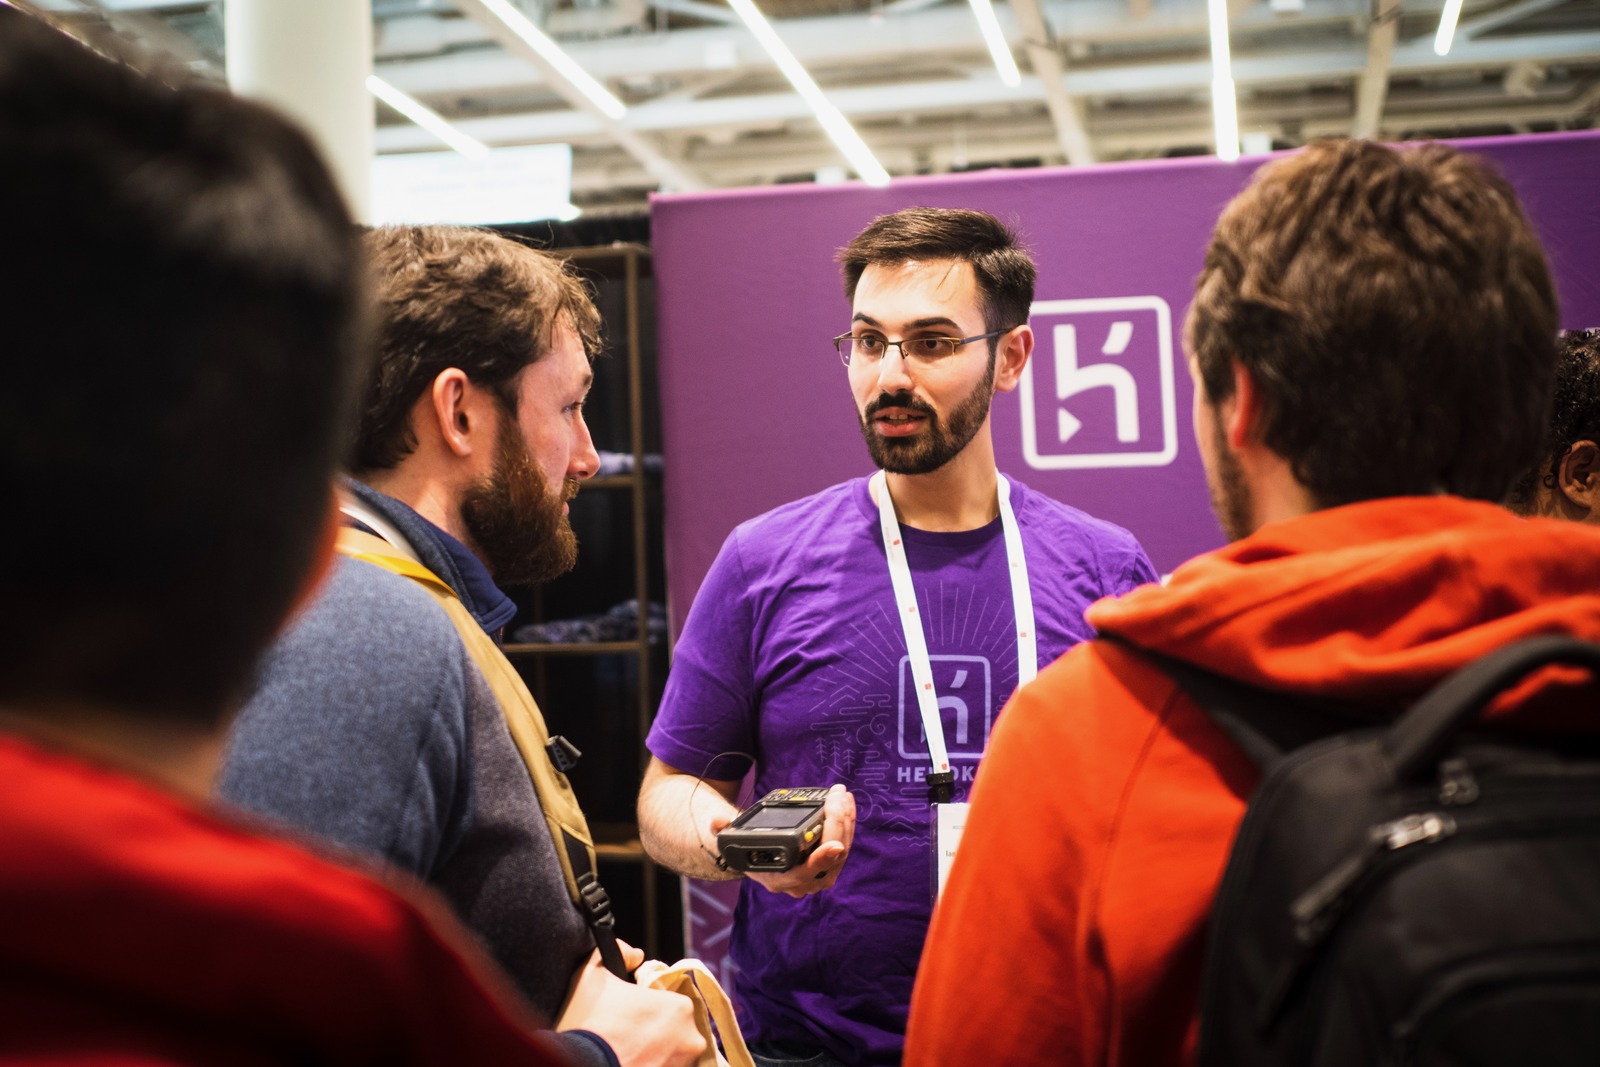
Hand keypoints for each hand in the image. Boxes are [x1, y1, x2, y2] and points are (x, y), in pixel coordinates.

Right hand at [558, 943, 706, 1066]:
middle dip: (656, 1035)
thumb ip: (618, 951)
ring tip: (626, 1055)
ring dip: (656, 1056)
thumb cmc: (589, 1022)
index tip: (630, 1017)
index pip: (671, 1005)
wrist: (577, 1066)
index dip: (649, 1009)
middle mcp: (692, 1039)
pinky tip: (629, 1064)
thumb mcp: (592, 974)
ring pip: (673, 1057)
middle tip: (626, 1038)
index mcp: (680, 1008)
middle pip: (676, 1033)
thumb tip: (635, 955)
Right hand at [714, 784, 854, 897]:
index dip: (822, 859)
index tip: (835, 845)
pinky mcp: (828, 866)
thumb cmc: (745, 847)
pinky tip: (847, 805)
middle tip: (838, 797)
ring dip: (846, 822)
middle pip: (830, 857)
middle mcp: (802, 883)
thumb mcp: (731, 838)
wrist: (756, 859)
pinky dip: (847, 826)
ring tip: (844, 796)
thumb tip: (717, 821)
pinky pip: (843, 846)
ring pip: (841, 851)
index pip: (806, 872)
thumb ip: (723, 829)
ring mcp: (817, 877)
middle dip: (838, 825)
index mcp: (779, 879)